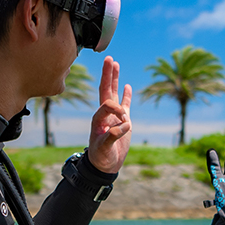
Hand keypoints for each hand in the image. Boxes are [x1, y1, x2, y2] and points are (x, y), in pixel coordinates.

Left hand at [86, 56, 131, 172]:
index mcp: (98, 118)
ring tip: (115, 64)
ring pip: (114, 93)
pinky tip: (127, 85)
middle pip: (106, 90)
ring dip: (115, 79)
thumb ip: (112, 136)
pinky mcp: (122, 121)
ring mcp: (113, 116)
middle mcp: (104, 114)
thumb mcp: (103, 149)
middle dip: (108, 75)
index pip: (107, 104)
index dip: (117, 110)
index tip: (124, 123)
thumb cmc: (101, 157)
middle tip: (109, 59)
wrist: (105, 165)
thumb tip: (124, 125)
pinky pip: (125, 104)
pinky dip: (126, 95)